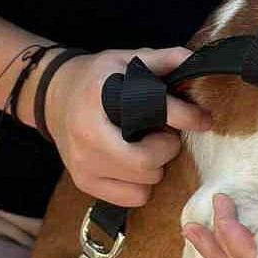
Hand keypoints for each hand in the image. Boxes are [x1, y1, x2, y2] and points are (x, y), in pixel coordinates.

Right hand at [45, 47, 210, 206]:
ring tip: (147, 147)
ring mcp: (82, 164)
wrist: (54, 98)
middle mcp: (85, 135)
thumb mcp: (125, 60)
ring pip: (144, 183)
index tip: (203, 119)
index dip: (187, 116)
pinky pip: (133, 197)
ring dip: (156, 167)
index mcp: (96, 99)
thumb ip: (161, 60)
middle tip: (165, 136)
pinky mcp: (85, 183)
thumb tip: (195, 59)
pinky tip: (135, 166)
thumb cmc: (97, 80)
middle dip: (167, 148)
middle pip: (147, 161)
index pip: (153, 112)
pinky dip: (143, 185)